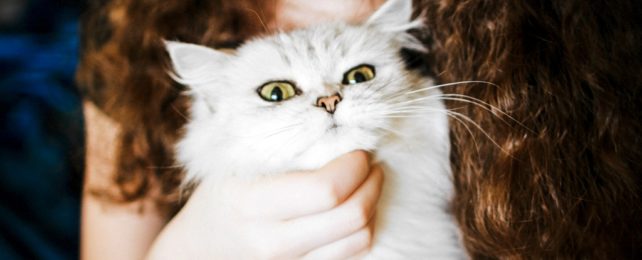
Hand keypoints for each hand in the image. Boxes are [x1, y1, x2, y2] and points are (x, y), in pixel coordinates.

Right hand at [147, 151, 383, 258]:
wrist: (203, 245)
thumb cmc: (224, 193)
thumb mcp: (235, 163)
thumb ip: (278, 147)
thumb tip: (334, 126)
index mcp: (251, 203)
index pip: (325, 189)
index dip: (353, 166)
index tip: (356, 149)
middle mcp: (272, 240)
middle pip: (351, 217)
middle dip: (372, 183)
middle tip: (370, 162)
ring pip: (359, 239)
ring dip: (372, 205)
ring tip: (366, 182)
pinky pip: (353, 254)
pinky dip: (362, 229)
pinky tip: (352, 207)